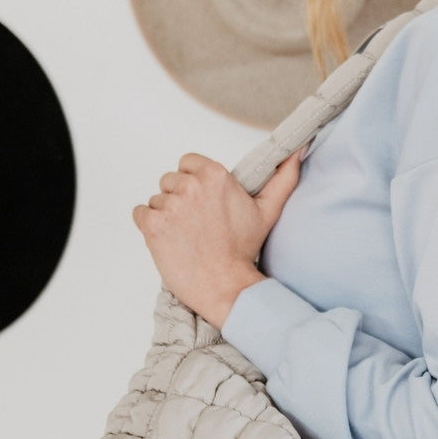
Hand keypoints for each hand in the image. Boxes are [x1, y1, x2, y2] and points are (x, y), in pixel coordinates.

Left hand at [133, 148, 303, 328]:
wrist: (225, 286)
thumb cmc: (244, 250)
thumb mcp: (267, 211)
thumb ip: (282, 178)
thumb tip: (297, 153)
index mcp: (214, 174)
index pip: (187, 163)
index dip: (193, 184)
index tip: (204, 206)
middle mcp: (190, 185)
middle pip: (170, 181)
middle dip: (179, 201)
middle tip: (197, 226)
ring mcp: (169, 205)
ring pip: (157, 200)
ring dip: (166, 216)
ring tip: (187, 237)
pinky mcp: (152, 224)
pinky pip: (140, 214)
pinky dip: (149, 227)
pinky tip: (170, 241)